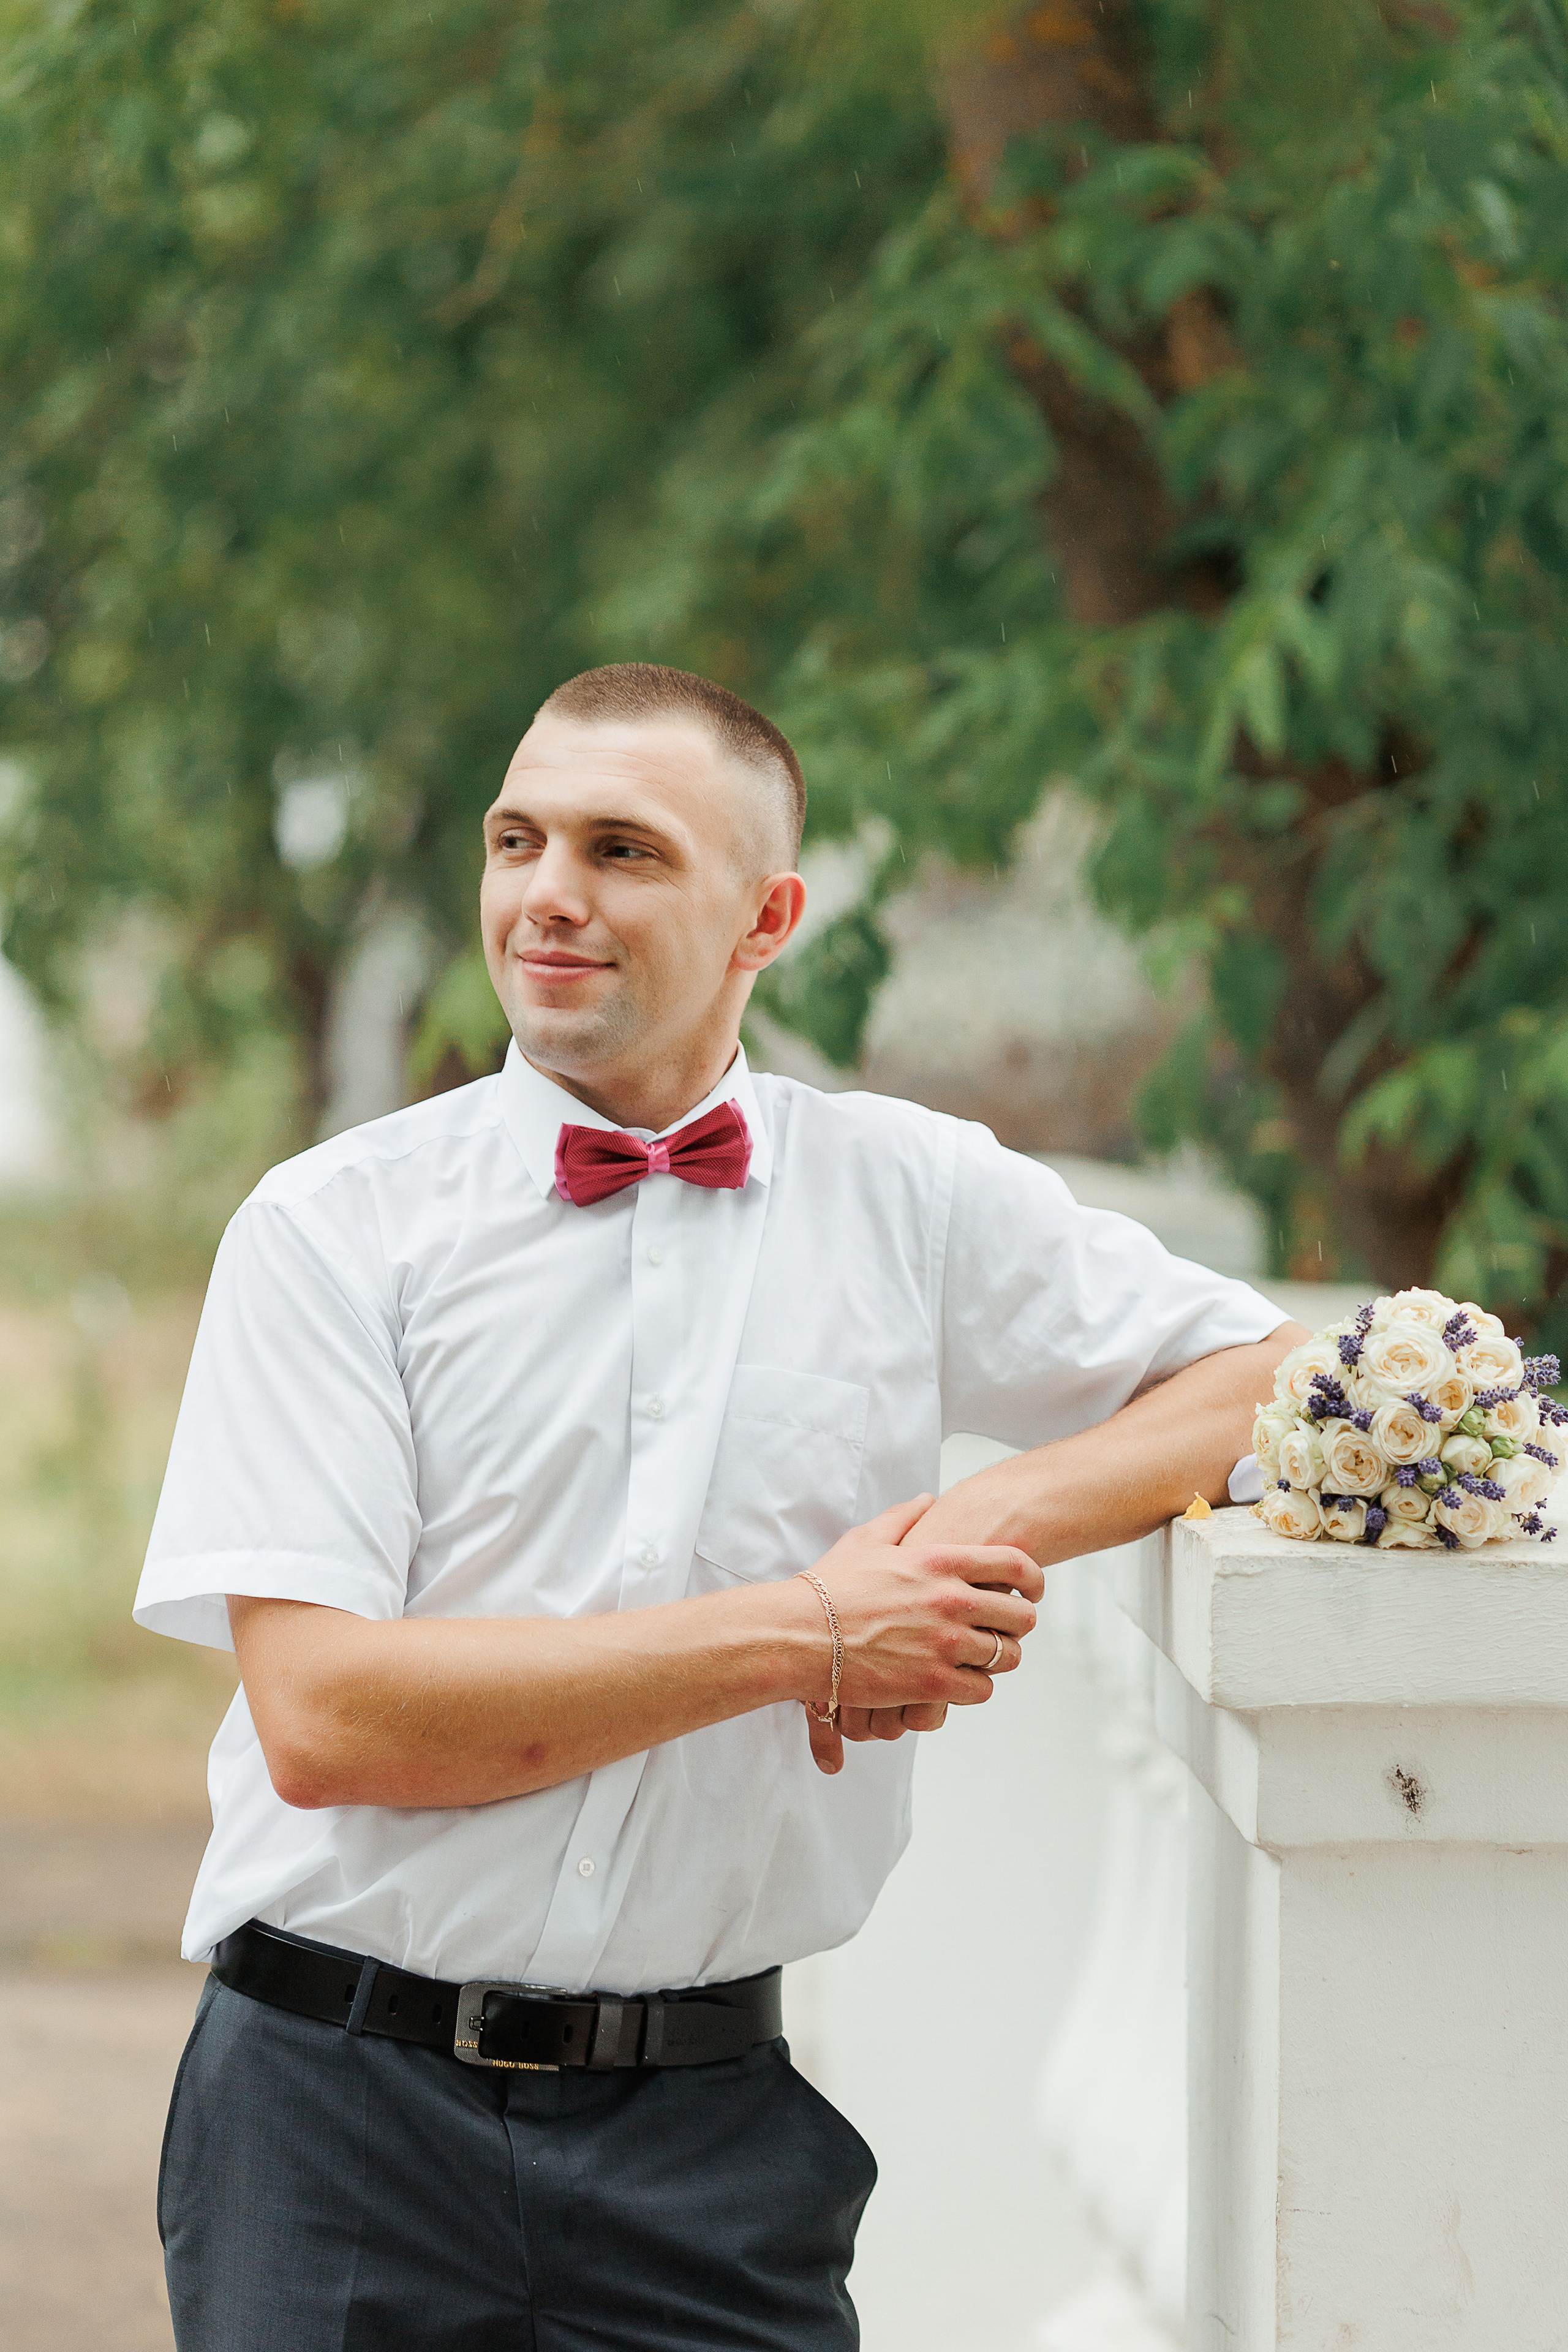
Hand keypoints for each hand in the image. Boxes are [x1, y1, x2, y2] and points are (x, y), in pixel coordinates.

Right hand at [798, 1493, 1040, 1775]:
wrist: (798, 1634)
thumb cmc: (828, 1587)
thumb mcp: (866, 1540)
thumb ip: (903, 1516)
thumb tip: (926, 1498)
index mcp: (940, 1561)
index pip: (1015, 1564)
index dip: (1034, 1580)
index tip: (1032, 1591)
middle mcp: (951, 1600)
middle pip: (1021, 1616)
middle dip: (1016, 1625)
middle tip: (1002, 1631)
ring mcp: (944, 1643)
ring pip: (1005, 1656)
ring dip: (996, 1659)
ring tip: (977, 1659)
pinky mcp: (932, 1682)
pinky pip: (980, 1690)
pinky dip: (973, 1689)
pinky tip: (955, 1682)